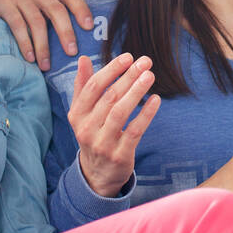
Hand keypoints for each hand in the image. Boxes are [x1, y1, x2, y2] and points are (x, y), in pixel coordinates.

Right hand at [0, 0, 93, 69]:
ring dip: (43, 45)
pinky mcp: (3, 4)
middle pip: (56, 10)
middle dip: (65, 32)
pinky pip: (17, 25)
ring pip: (36, 22)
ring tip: (46, 65)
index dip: (81, 10)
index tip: (89, 27)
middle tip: (71, 52)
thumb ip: (50, 5)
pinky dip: (24, 42)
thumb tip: (71, 32)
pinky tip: (29, 57)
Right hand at [67, 53, 160, 197]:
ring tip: (150, 75)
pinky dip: (146, 114)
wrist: (97, 175)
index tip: (128, 57)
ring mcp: (102, 143)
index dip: (111, 70)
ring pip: (120, 112)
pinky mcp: (120, 155)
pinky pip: (135, 131)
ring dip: (136, 91)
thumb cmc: (93, 134)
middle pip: (109, 97)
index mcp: (77, 115)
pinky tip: (156, 100)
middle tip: (145, 62)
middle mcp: (86, 129)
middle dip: (128, 77)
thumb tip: (82, 58)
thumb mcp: (83, 113)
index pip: (93, 87)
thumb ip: (83, 86)